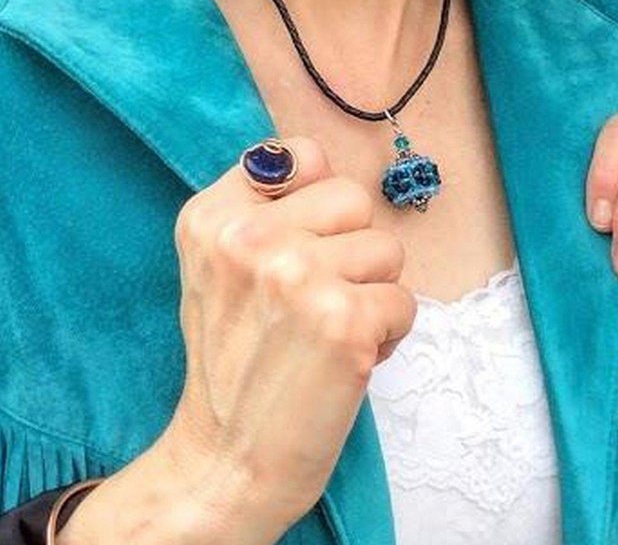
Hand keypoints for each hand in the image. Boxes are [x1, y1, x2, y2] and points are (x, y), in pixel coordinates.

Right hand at [63, 136, 417, 544]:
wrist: (224, 462)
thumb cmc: (233, 360)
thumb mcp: (216, 266)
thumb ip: (261, 207)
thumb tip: (318, 161)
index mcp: (212, 216)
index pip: (304, 155)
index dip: (317, 202)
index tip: (299, 244)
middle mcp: (250, 238)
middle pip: (354, 199)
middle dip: (351, 248)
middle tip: (314, 298)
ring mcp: (298, 277)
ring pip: (387, 249)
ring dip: (371, 293)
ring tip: (329, 330)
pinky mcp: (344, 323)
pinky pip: (405, 301)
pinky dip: (388, 334)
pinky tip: (347, 358)